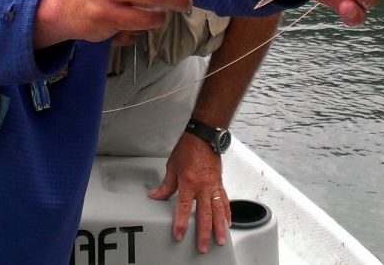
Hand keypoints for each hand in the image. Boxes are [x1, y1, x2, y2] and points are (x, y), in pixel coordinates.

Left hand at [147, 133, 230, 253]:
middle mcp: (203, 186)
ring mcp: (214, 186)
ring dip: (219, 228)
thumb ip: (166, 185)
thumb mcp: (172, 167)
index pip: (183, 208)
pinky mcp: (220, 183)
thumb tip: (156, 196)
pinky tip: (228, 223)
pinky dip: (227, 213)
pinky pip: (225, 201)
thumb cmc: (188, 148)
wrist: (204, 136)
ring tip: (220, 240)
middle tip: (203, 247)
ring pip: (218, 211)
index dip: (181, 223)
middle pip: (204, 214)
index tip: (179, 235)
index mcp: (189, 182)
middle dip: (204, 233)